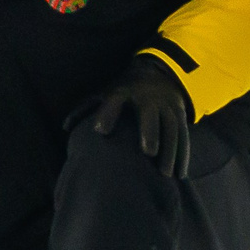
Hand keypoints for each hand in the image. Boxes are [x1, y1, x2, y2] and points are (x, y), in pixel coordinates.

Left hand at [68, 54, 194, 177]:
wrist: (159, 74)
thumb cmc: (124, 91)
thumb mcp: (105, 93)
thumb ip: (85, 109)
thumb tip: (65, 127)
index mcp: (124, 92)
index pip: (114, 100)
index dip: (107, 113)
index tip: (99, 130)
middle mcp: (147, 98)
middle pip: (150, 114)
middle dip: (150, 131)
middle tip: (148, 152)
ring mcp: (166, 106)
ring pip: (172, 127)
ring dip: (171, 150)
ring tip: (164, 174)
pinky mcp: (180, 115)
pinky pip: (184, 135)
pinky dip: (183, 155)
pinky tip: (180, 175)